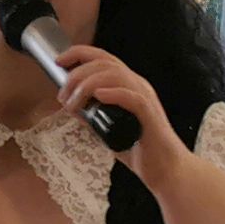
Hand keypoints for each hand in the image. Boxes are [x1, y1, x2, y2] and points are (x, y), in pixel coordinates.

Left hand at [44, 42, 182, 180]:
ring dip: (87, 85)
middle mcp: (137, 86)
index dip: (79, 54)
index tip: (59, 62)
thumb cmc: (139, 151)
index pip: (103, 58)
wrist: (165, 169)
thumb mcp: (107, 130)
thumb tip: (72, 107)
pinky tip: (98, 97)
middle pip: (104, 63)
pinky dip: (113, 93)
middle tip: (63, 96)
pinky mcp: (149, 115)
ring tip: (73, 103)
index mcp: (128, 85)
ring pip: (115, 75)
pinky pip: (132, 97)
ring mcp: (144, 98)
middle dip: (76, 74)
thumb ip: (91, 117)